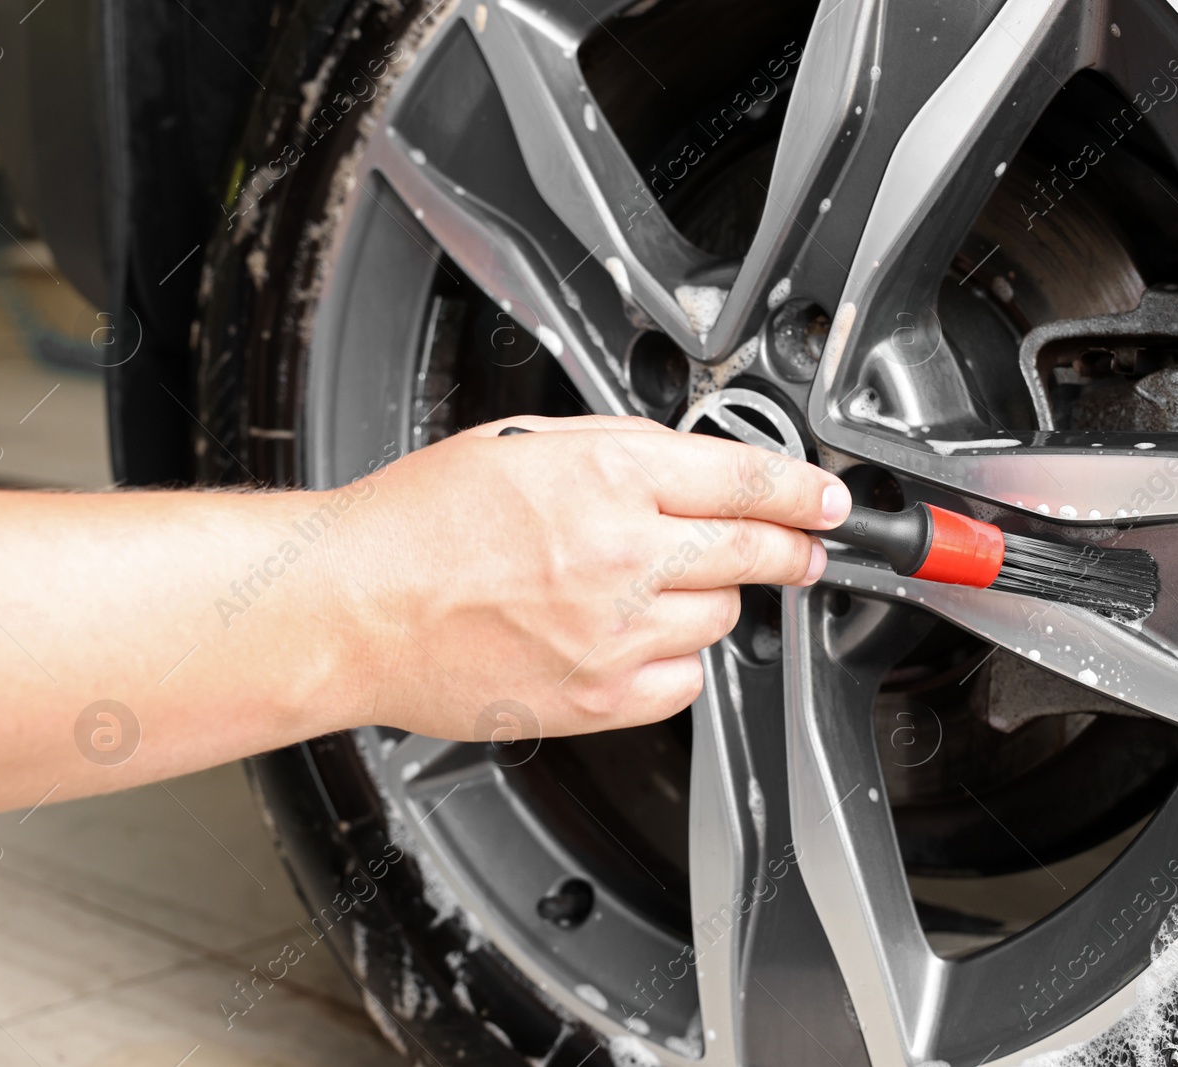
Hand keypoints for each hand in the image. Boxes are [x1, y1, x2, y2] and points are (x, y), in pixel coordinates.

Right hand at [327, 415, 851, 739]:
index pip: (747, 479)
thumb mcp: (523, 443)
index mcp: (607, 475)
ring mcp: (616, 634)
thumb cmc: (418, 523)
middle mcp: (623, 554)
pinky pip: (685, 684)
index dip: (802, 491)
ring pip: (722, 619)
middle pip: (757, 554)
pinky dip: (675, 662)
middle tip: (800, 549)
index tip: (826, 502)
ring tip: (650, 587)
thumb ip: (620, 450)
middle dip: (793, 549)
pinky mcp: (599, 699)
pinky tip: (631, 639)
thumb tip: (691, 464)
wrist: (351, 608)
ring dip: (709, 599)